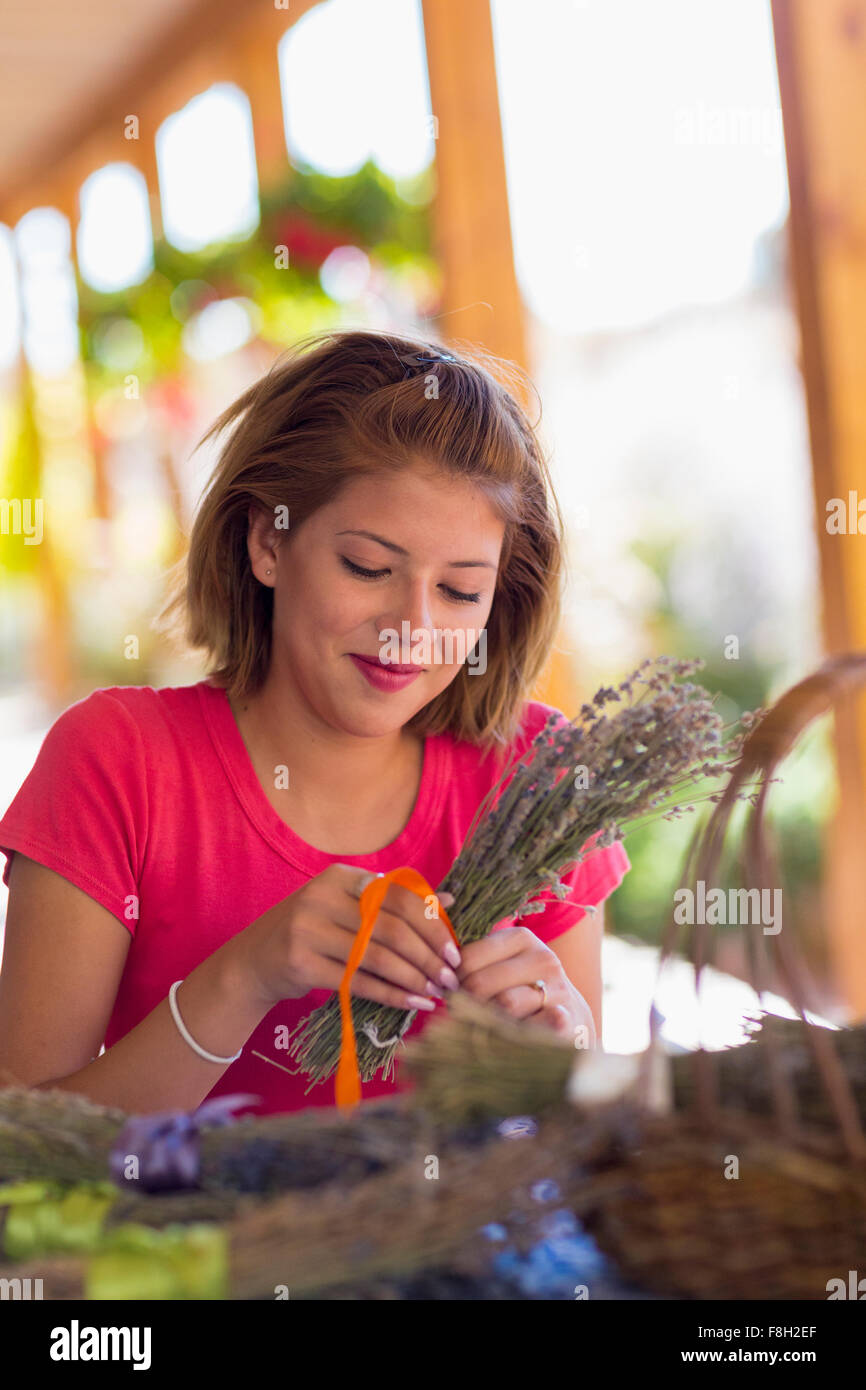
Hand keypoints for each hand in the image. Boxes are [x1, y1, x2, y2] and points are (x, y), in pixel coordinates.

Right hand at [237, 864, 460, 1010]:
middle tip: (452, 978)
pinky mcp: (301, 964)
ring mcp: (308, 930)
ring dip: (414, 979)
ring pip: (378, 957)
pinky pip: (358, 982)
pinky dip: (391, 995)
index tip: (455, 950)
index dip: (432, 925)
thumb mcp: (349, 908)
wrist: (255, 962)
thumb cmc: (312, 931)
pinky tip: (413, 1004)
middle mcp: (322, 897)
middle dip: (428, 957)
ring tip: (437, 993)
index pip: (400, 896)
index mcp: (340, 877)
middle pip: (392, 928)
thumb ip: (395, 903)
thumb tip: (449, 900)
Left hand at [455, 927, 595, 1043]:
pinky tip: (508, 1038)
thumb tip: (434, 972)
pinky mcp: (567, 1019)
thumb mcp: (501, 964)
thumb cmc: (522, 988)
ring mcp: (558, 989)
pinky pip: (527, 1028)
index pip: (467, 958)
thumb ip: (471, 962)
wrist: (570, 1014)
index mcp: (521, 938)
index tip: (451, 992)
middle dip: (464, 1003)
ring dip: (485, 1021)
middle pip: (480, 983)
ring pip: (503, 1006)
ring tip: (482, 1025)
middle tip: (460, 1014)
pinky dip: (511, 1037)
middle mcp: (543, 958)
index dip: (452, 979)